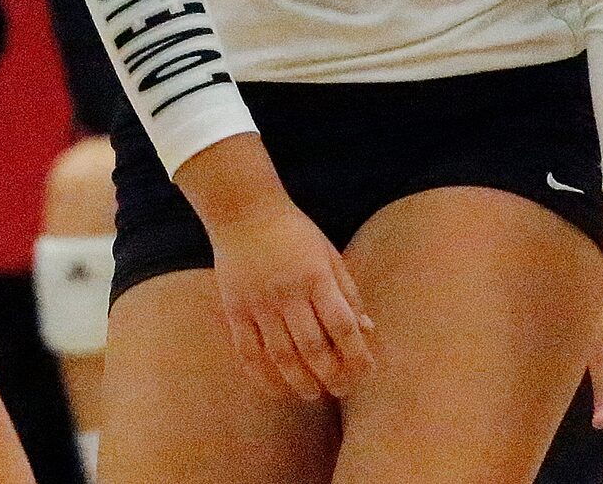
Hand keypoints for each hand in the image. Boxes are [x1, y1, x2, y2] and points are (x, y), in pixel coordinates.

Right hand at [205, 194, 376, 399]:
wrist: (242, 210)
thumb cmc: (293, 232)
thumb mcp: (328, 253)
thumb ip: (348, 291)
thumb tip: (367, 330)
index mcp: (315, 277)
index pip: (341, 326)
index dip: (357, 355)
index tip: (366, 371)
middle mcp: (287, 293)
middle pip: (313, 348)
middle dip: (332, 376)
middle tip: (341, 389)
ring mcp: (259, 304)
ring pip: (281, 357)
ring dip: (300, 382)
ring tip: (313, 393)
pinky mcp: (235, 310)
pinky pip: (248, 353)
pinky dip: (262, 376)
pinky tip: (277, 387)